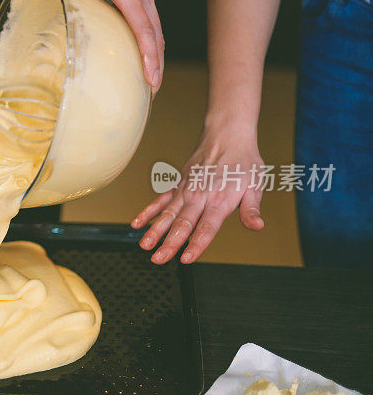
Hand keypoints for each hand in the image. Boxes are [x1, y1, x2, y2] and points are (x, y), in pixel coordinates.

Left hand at [30, 0, 163, 94]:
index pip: (142, 26)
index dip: (149, 54)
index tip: (152, 77)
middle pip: (156, 33)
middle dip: (157, 64)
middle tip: (152, 91)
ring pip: (157, 25)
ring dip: (158, 52)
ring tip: (152, 78)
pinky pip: (152, 16)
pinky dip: (153, 37)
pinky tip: (146, 50)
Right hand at [131, 125, 264, 263]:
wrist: (226, 135)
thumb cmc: (243, 160)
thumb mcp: (255, 185)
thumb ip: (251, 209)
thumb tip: (257, 226)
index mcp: (219, 200)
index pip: (206, 228)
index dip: (196, 245)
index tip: (186, 259)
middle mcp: (199, 197)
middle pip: (182, 224)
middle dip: (169, 243)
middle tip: (158, 259)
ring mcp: (185, 191)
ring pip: (167, 214)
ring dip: (155, 230)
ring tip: (145, 245)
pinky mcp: (178, 185)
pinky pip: (160, 200)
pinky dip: (148, 212)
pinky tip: (138, 224)